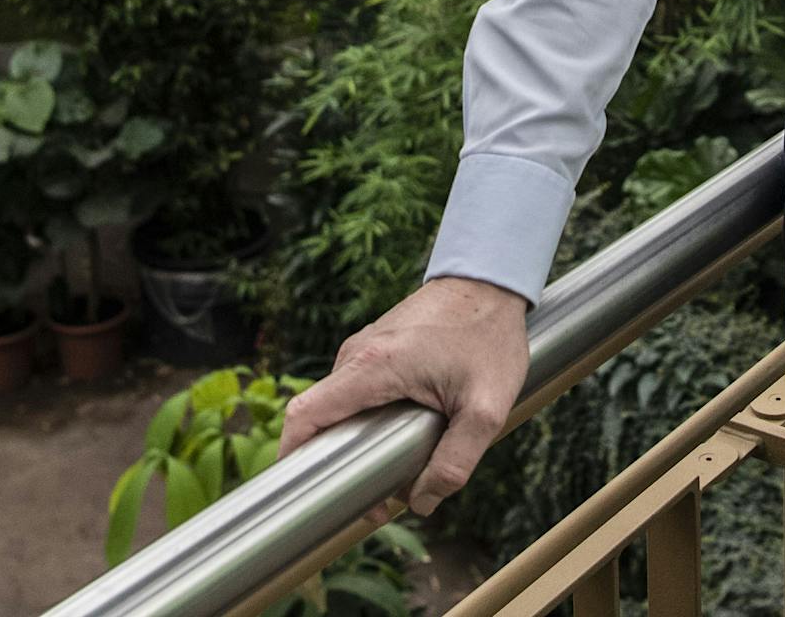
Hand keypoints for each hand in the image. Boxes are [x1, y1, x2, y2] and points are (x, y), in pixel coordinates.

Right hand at [274, 275, 530, 523]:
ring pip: (343, 407)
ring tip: (403, 465)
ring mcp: (365, 347)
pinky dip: (372, 418)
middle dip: (340, 463)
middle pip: (322, 419)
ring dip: (360, 441)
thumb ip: (455, 462)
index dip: (293, 459)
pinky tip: (408, 432)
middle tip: (382, 495)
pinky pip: (359, 392)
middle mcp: (357, 354)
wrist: (492, 282)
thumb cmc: (489, 337)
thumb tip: (420, 502)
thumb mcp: (486, 409)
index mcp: (371, 367)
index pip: (304, 416)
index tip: (312, 494)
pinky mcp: (378, 346)